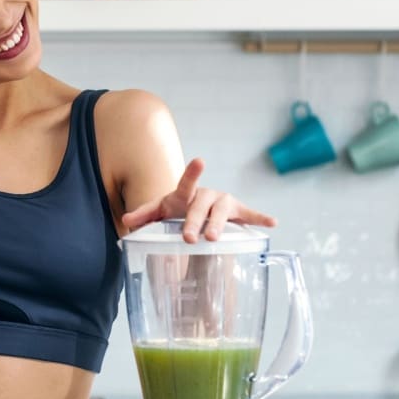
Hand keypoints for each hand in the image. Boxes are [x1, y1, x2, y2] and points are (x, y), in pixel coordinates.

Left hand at [120, 158, 276, 242]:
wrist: (196, 211)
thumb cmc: (176, 209)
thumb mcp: (160, 211)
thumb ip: (143, 215)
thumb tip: (126, 221)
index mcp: (185, 194)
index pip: (185, 184)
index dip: (192, 173)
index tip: (200, 160)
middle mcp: (206, 195)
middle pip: (201, 206)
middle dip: (195, 221)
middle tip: (190, 238)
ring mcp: (223, 203)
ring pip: (222, 212)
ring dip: (219, 224)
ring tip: (213, 238)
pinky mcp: (238, 212)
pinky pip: (250, 215)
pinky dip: (260, 218)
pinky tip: (272, 223)